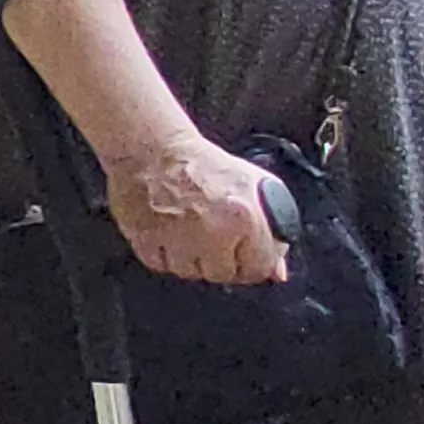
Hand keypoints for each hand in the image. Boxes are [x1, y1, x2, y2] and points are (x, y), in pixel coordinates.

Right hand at [106, 135, 288, 285]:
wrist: (153, 148)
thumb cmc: (202, 164)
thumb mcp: (253, 186)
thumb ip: (273, 228)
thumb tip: (278, 272)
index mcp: (243, 218)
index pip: (259, 268)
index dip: (253, 260)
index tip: (243, 251)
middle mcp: (211, 232)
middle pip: (223, 274)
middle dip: (221, 259)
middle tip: (212, 234)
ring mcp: (177, 240)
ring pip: (191, 273)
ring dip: (191, 258)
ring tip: (187, 229)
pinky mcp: (146, 241)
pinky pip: (161, 266)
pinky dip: (164, 253)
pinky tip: (167, 230)